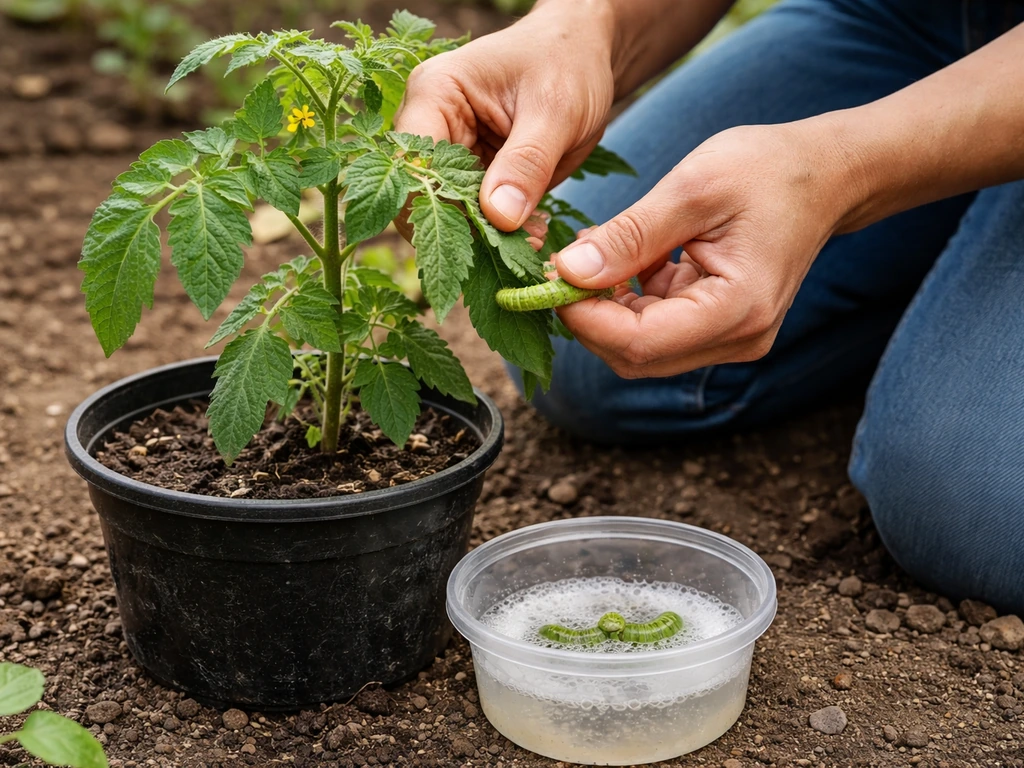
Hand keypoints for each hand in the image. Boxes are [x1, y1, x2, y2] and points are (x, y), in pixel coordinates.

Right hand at [394, 1, 615, 230]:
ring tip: (533, 239)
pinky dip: (500, 231)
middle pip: (424, 196)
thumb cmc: (568, 62)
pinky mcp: (472, 173)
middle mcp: (430, 125)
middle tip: (520, 246)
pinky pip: (473, 214)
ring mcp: (449, 151)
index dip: (439, 206)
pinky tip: (533, 231)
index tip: (488, 234)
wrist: (586, 54)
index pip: (413, 163)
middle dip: (467, 230)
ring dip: (486, 236)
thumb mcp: (556, 110)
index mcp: (434, 94)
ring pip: (448, 213)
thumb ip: (526, 163)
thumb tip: (499, 216)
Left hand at [554, 120, 856, 377]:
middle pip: (634, 355)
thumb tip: (567, 272)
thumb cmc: (766, 171)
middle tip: (556, 268)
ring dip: (604, 307)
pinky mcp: (717, 326)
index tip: (545, 278)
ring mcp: (729, 338)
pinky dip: (626, 299)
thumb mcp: (692, 189)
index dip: (583, 317)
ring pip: (639, 346)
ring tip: (591, 254)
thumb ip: (630, 236)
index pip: (638, 343)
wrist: (822, 175)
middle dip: (588, 316)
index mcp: (738, 310)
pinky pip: (655, 328)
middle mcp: (736, 338)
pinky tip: (621, 258)